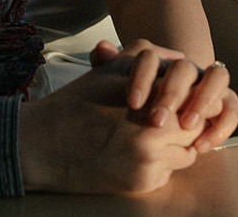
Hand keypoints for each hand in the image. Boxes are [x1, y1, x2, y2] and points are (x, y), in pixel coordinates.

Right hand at [18, 50, 201, 194]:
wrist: (44, 144)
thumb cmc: (76, 103)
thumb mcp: (111, 69)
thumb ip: (148, 56)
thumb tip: (178, 57)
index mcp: (150, 93)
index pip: (192, 94)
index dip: (188, 98)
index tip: (178, 101)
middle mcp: (155, 125)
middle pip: (193, 125)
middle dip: (183, 123)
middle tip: (164, 122)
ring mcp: (151, 156)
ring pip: (186, 152)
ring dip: (174, 147)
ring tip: (148, 141)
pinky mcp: (144, 181)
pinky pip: (169, 174)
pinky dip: (159, 167)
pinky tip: (134, 157)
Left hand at [93, 40, 237, 151]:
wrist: (161, 122)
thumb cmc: (141, 107)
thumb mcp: (120, 91)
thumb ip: (109, 68)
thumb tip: (102, 49)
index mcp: (158, 60)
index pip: (151, 57)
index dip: (143, 77)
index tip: (133, 103)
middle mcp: (188, 68)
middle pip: (184, 68)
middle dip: (172, 93)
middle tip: (157, 119)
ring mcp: (209, 84)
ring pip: (217, 77)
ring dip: (203, 100)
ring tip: (187, 125)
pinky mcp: (226, 105)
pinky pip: (232, 109)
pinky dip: (221, 126)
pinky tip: (202, 144)